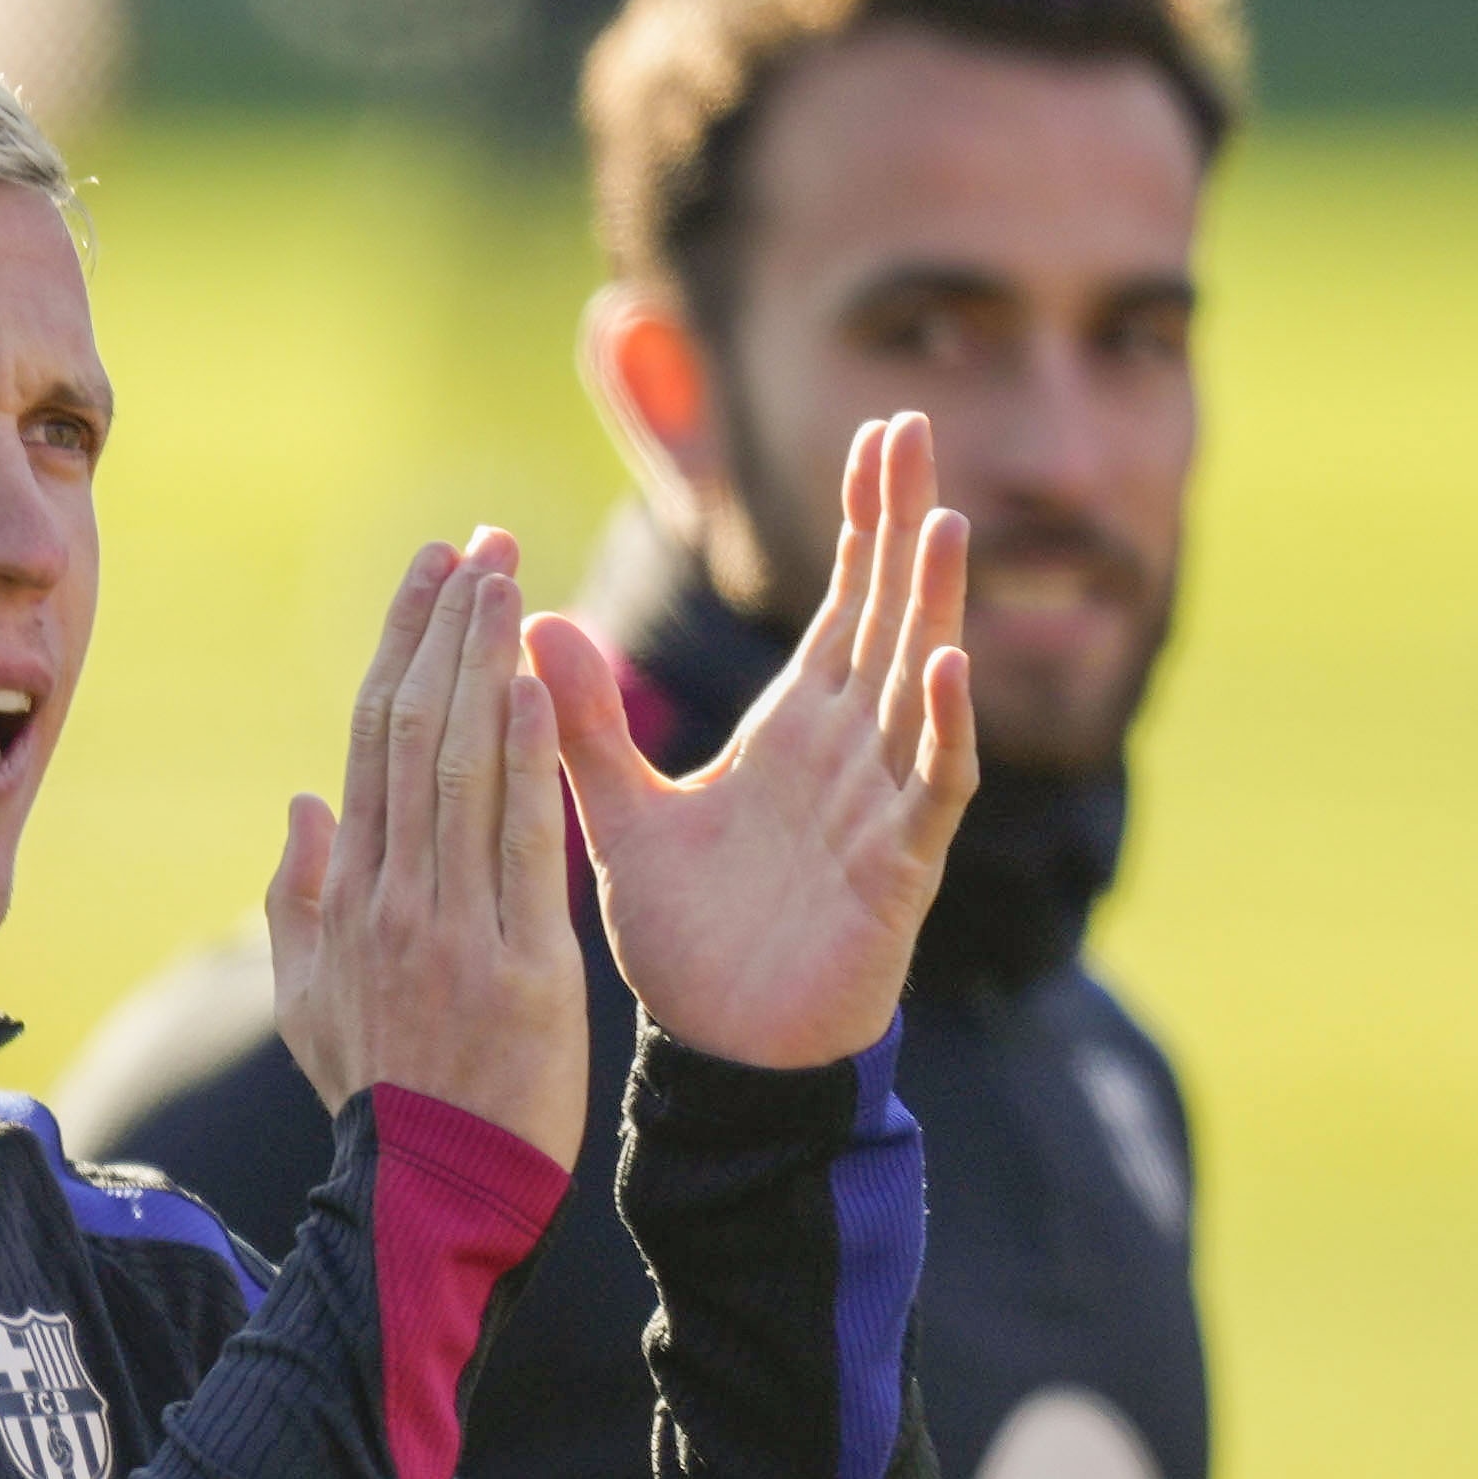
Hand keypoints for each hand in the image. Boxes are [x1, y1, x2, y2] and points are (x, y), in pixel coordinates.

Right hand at [267, 529, 589, 1168]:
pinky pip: (515, 845)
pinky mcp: (517, 965)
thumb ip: (299, 901)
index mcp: (349, 896)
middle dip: (447, 627)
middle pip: (413, 732)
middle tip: (481, 541)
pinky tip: (533, 686)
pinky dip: (522, 762)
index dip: (402, 646)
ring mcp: (450, 927)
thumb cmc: (379, 1099)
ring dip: (483, 662)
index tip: (431, 571)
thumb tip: (303, 803)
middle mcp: (392, 895)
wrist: (428, 1198)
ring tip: (509, 577)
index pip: (371, 740)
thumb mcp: (310, 1002)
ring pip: (459, 768)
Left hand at [530, 411, 977, 1068]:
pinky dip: (942, 728)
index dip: (864, 523)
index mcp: (798, 732)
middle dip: (903, 527)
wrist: (718, 1052)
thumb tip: (529, 624)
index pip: (844, 604)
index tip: (880, 431)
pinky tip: (949, 666)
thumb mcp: (621, 815)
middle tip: (915, 426)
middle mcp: (851, 754)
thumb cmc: (690, 937)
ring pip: (920, 688)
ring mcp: (882, 807)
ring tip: (939, 522)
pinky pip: (930, 788)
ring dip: (932, 608)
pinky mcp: (896, 870)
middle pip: (890, 618)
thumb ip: (582, 725)